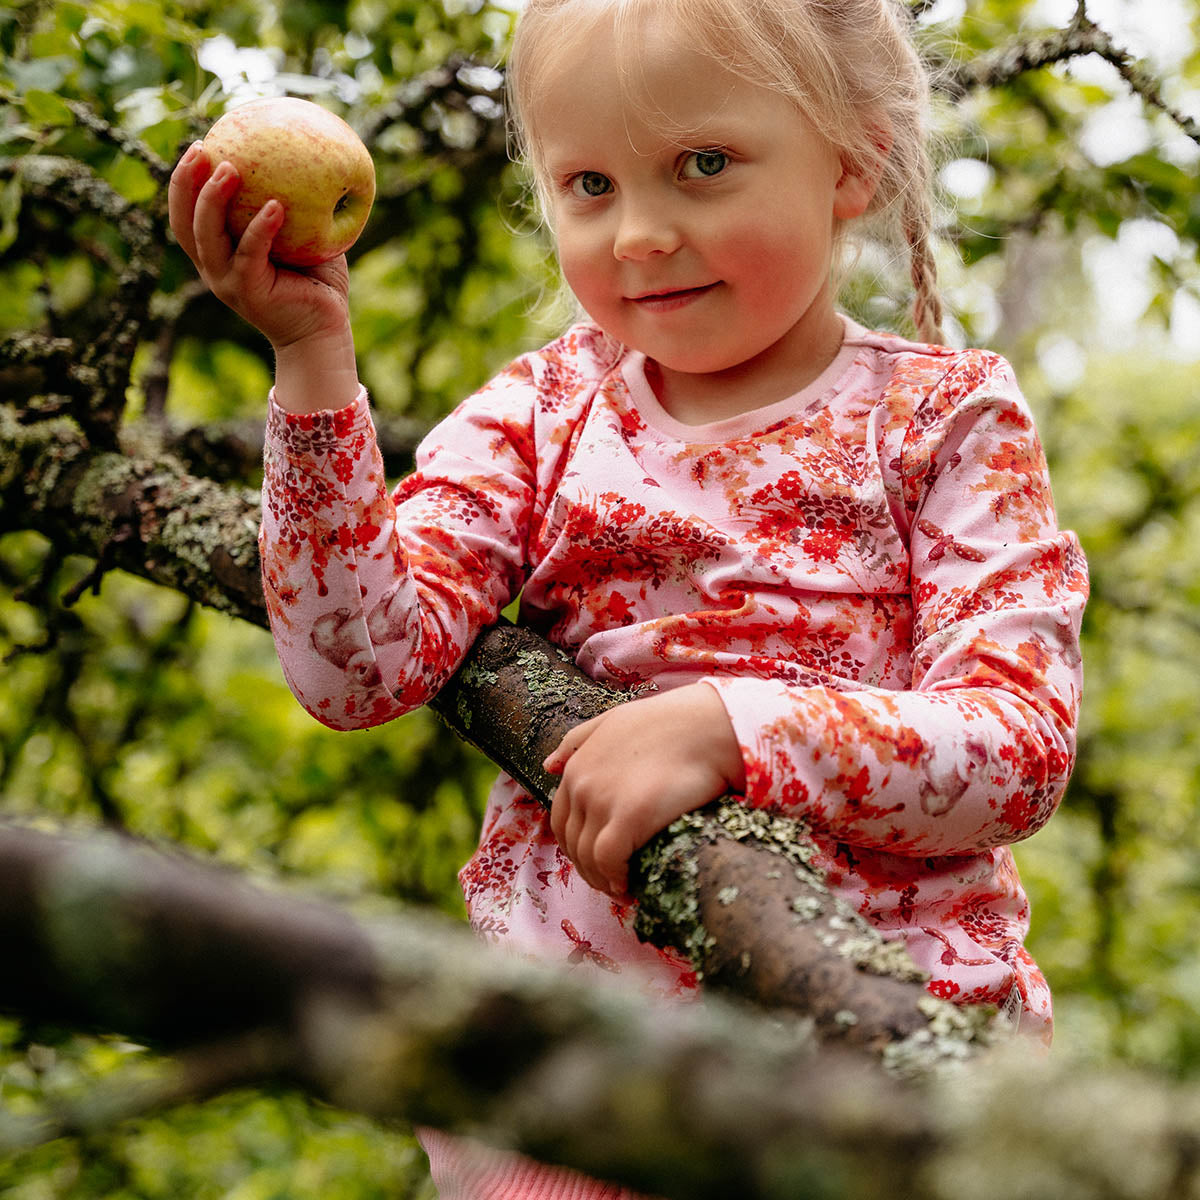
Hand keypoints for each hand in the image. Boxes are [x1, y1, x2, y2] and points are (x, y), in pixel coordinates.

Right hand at [167, 142, 351, 352]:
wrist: (325, 331)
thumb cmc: (318, 283)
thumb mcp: (303, 238)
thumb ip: (295, 206)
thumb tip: (305, 157)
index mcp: (219, 254)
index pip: (187, 214)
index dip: (184, 180)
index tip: (199, 144)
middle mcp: (215, 268)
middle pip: (183, 222)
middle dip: (185, 182)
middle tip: (201, 147)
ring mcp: (228, 282)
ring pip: (206, 236)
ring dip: (212, 199)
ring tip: (230, 168)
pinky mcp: (249, 293)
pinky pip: (250, 254)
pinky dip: (260, 229)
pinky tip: (275, 206)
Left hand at [544, 683, 745, 896]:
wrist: (708, 726)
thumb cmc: (670, 722)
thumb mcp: (613, 720)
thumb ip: (578, 740)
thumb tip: (547, 765)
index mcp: (577, 766)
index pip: (561, 820)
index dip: (576, 845)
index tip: (597, 859)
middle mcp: (582, 785)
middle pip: (573, 843)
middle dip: (588, 868)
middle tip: (612, 881)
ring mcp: (603, 802)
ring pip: (588, 857)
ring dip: (602, 880)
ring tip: (623, 890)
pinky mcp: (628, 818)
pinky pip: (608, 862)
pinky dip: (616, 879)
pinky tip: (631, 886)